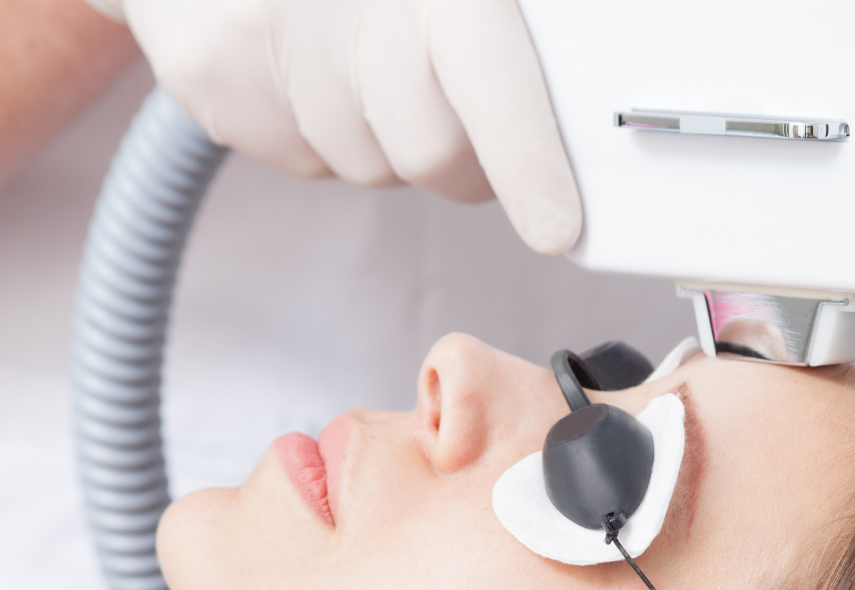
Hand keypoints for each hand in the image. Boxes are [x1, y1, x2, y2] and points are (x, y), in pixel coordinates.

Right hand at [105, 0, 581, 254]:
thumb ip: (499, 29)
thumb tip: (570, 99)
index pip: (490, 83)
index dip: (527, 164)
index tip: (557, 229)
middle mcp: (346, 5)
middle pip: (431, 154)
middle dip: (460, 154)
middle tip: (456, 100)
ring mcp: (262, 39)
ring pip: (369, 164)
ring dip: (383, 133)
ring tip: (359, 49)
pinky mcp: (210, 76)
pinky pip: (304, 157)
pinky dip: (321, 127)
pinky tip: (306, 58)